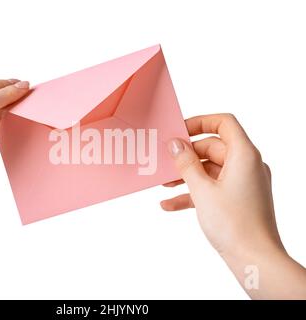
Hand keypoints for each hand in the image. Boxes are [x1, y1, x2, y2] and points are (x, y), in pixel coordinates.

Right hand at [162, 113, 305, 298]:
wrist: (254, 259)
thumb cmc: (235, 224)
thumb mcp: (202, 189)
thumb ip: (186, 164)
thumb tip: (175, 144)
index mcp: (244, 155)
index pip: (224, 123)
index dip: (200, 122)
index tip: (179, 130)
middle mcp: (246, 165)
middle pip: (213, 147)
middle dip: (186, 155)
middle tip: (165, 161)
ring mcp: (242, 183)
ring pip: (210, 169)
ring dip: (186, 175)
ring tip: (163, 183)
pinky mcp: (237, 199)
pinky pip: (212, 188)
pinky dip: (193, 192)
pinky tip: (170, 204)